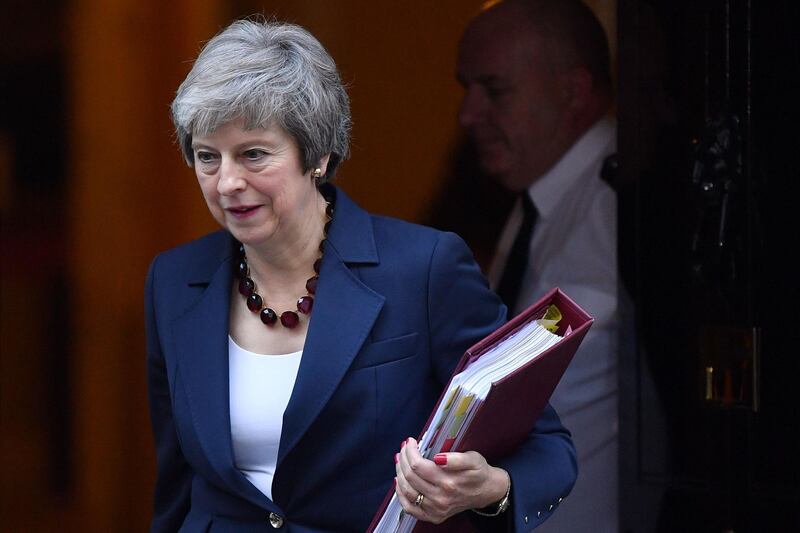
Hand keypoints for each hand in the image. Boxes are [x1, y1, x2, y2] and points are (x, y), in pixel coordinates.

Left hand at [394, 438, 508, 523]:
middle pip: (410, 477)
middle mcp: (440, 499)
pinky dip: (401, 495)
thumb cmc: (478, 472)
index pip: (418, 466)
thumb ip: (456, 458)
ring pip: (407, 491)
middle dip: (403, 459)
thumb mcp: (473, 459)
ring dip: (399, 473)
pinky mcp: (433, 516)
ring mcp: (436, 510)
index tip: (410, 441)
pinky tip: (399, 482)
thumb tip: (439, 458)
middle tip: (404, 448)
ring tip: (400, 460)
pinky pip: (410, 508)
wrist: (486, 491)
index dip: (410, 452)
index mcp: (449, 483)